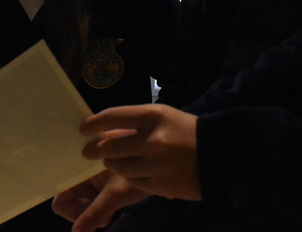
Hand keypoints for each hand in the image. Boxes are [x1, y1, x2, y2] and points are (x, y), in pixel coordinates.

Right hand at [53, 170, 147, 231]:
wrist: (159, 162)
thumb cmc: (136, 172)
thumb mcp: (115, 195)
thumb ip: (94, 213)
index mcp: (78, 166)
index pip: (60, 199)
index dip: (74, 211)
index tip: (94, 210)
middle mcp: (78, 171)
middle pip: (69, 203)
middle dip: (85, 212)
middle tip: (106, 211)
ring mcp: (87, 177)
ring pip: (79, 203)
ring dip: (93, 209)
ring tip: (112, 205)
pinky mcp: (96, 182)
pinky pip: (89, 200)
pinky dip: (99, 205)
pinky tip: (113, 201)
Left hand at [81, 104, 200, 201]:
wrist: (219, 156)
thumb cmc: (186, 131)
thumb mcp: (163, 116)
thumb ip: (135, 122)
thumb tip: (105, 130)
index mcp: (153, 115)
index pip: (113, 117)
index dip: (93, 124)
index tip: (83, 129)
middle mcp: (153, 139)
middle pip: (111, 146)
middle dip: (96, 149)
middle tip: (89, 151)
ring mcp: (156, 164)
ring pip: (119, 166)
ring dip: (112, 164)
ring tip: (111, 161)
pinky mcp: (161, 185)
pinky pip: (133, 181)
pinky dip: (128, 177)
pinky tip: (130, 172)